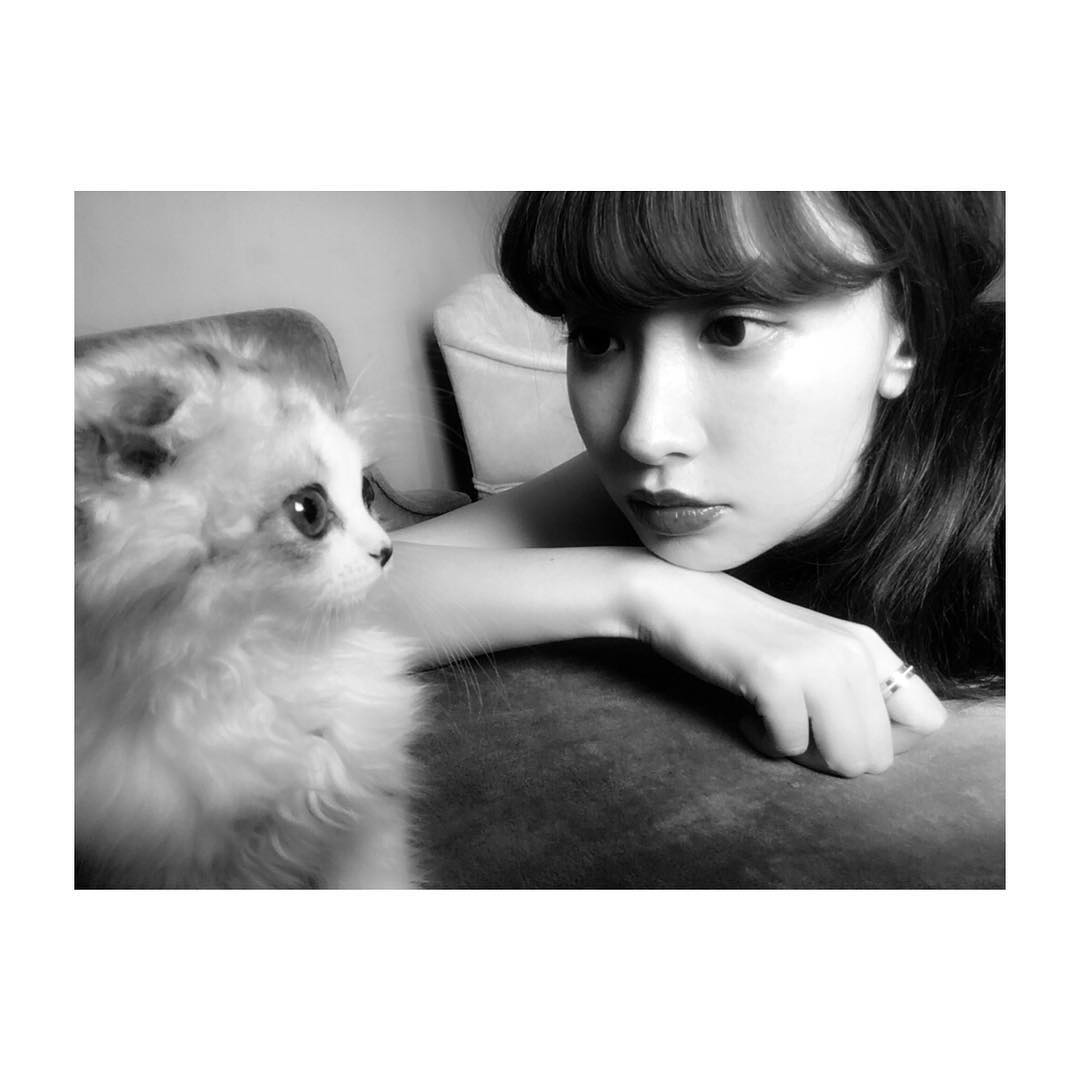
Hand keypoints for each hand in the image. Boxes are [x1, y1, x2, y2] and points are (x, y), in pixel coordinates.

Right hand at [627, 558, 946, 776]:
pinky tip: (744, 712)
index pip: (928, 721)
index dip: (884, 742)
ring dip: (801, 754)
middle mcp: (852, 651)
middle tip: (793, 729)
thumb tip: (883, 752)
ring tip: (771, 722)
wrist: (678, 598)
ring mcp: (815, 661)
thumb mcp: (814, 651)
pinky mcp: (775, 675)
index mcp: (868, 646)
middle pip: (880, 756)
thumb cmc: (743, 634)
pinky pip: (787, 746)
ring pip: (844, 759)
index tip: (836, 729)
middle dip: (833, 757)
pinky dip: (761, 740)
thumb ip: (856, 688)